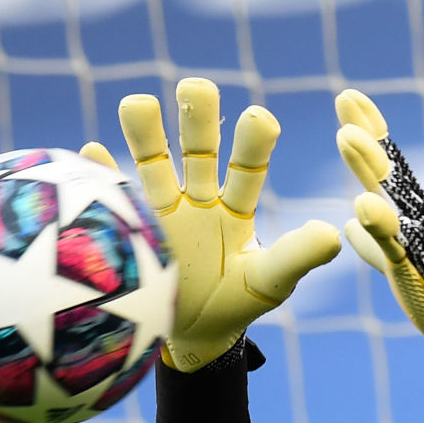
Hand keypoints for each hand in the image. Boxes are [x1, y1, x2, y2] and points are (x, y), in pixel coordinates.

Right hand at [83, 77, 340, 371]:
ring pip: (152, 165)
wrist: (194, 334)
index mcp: (235, 208)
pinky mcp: (128, 230)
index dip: (252, 144)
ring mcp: (159, 213)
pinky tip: (90, 152)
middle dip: (198, 119)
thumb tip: (333, 235)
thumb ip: (296, 257)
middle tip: (198, 88)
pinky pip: (111, 198)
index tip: (260, 118)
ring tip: (138, 103)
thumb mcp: (269, 283)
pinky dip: (100, 178)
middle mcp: (197, 200)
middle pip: (197, 150)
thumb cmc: (237, 304)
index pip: (246, 168)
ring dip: (144, 134)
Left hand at [333, 88, 423, 374]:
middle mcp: (419, 219)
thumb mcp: (396, 266)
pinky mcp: (417, 270)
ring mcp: (420, 241)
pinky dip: (381, 224)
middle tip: (346, 98)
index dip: (371, 132)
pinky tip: (360, 206)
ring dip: (370, 166)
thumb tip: (350, 225)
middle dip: (368, 132)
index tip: (349, 98)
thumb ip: (374, 244)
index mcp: (410, 216)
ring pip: (392, 197)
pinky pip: (396, 245)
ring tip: (346, 136)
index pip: (388, 167)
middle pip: (389, 169)